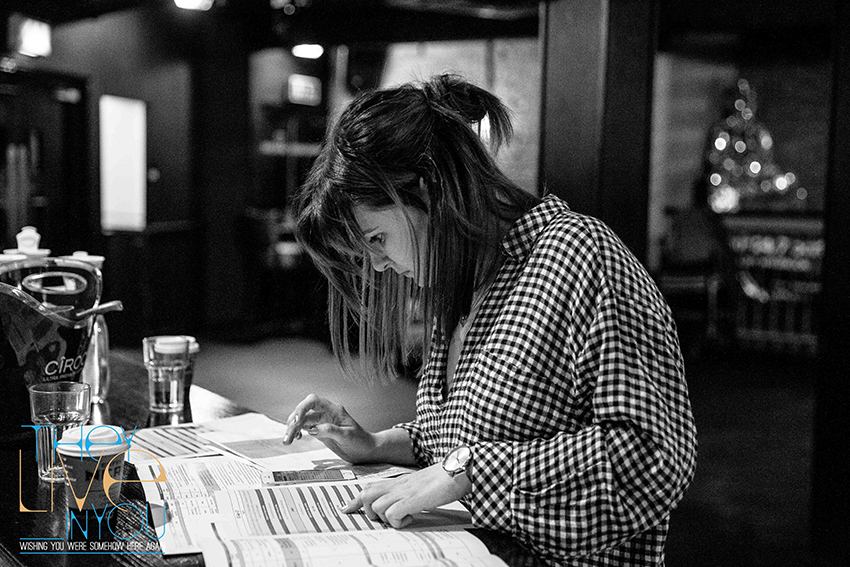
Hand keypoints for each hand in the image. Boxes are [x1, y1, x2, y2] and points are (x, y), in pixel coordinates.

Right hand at [282, 394, 376, 463]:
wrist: (366, 450)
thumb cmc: (360, 441)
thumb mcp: (347, 436)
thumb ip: (330, 430)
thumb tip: (313, 429)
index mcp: (334, 409)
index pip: (314, 401)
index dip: (302, 408)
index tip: (296, 420)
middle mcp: (326, 413)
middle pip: (304, 410)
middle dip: (293, 421)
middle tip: (288, 437)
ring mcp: (322, 421)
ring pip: (302, 420)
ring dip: (292, 428)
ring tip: (287, 440)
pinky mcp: (319, 430)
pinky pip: (304, 427)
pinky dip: (297, 431)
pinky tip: (296, 438)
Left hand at [340, 463, 470, 528]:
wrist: (458, 469)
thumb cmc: (444, 478)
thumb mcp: (420, 484)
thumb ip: (409, 491)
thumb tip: (404, 504)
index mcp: (399, 481)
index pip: (370, 487)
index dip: (355, 500)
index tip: (346, 508)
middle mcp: (397, 485)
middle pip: (366, 495)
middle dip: (368, 511)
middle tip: (385, 517)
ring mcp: (404, 492)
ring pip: (376, 507)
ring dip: (386, 518)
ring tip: (404, 516)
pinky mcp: (412, 500)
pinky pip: (392, 515)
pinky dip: (399, 521)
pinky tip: (411, 517)